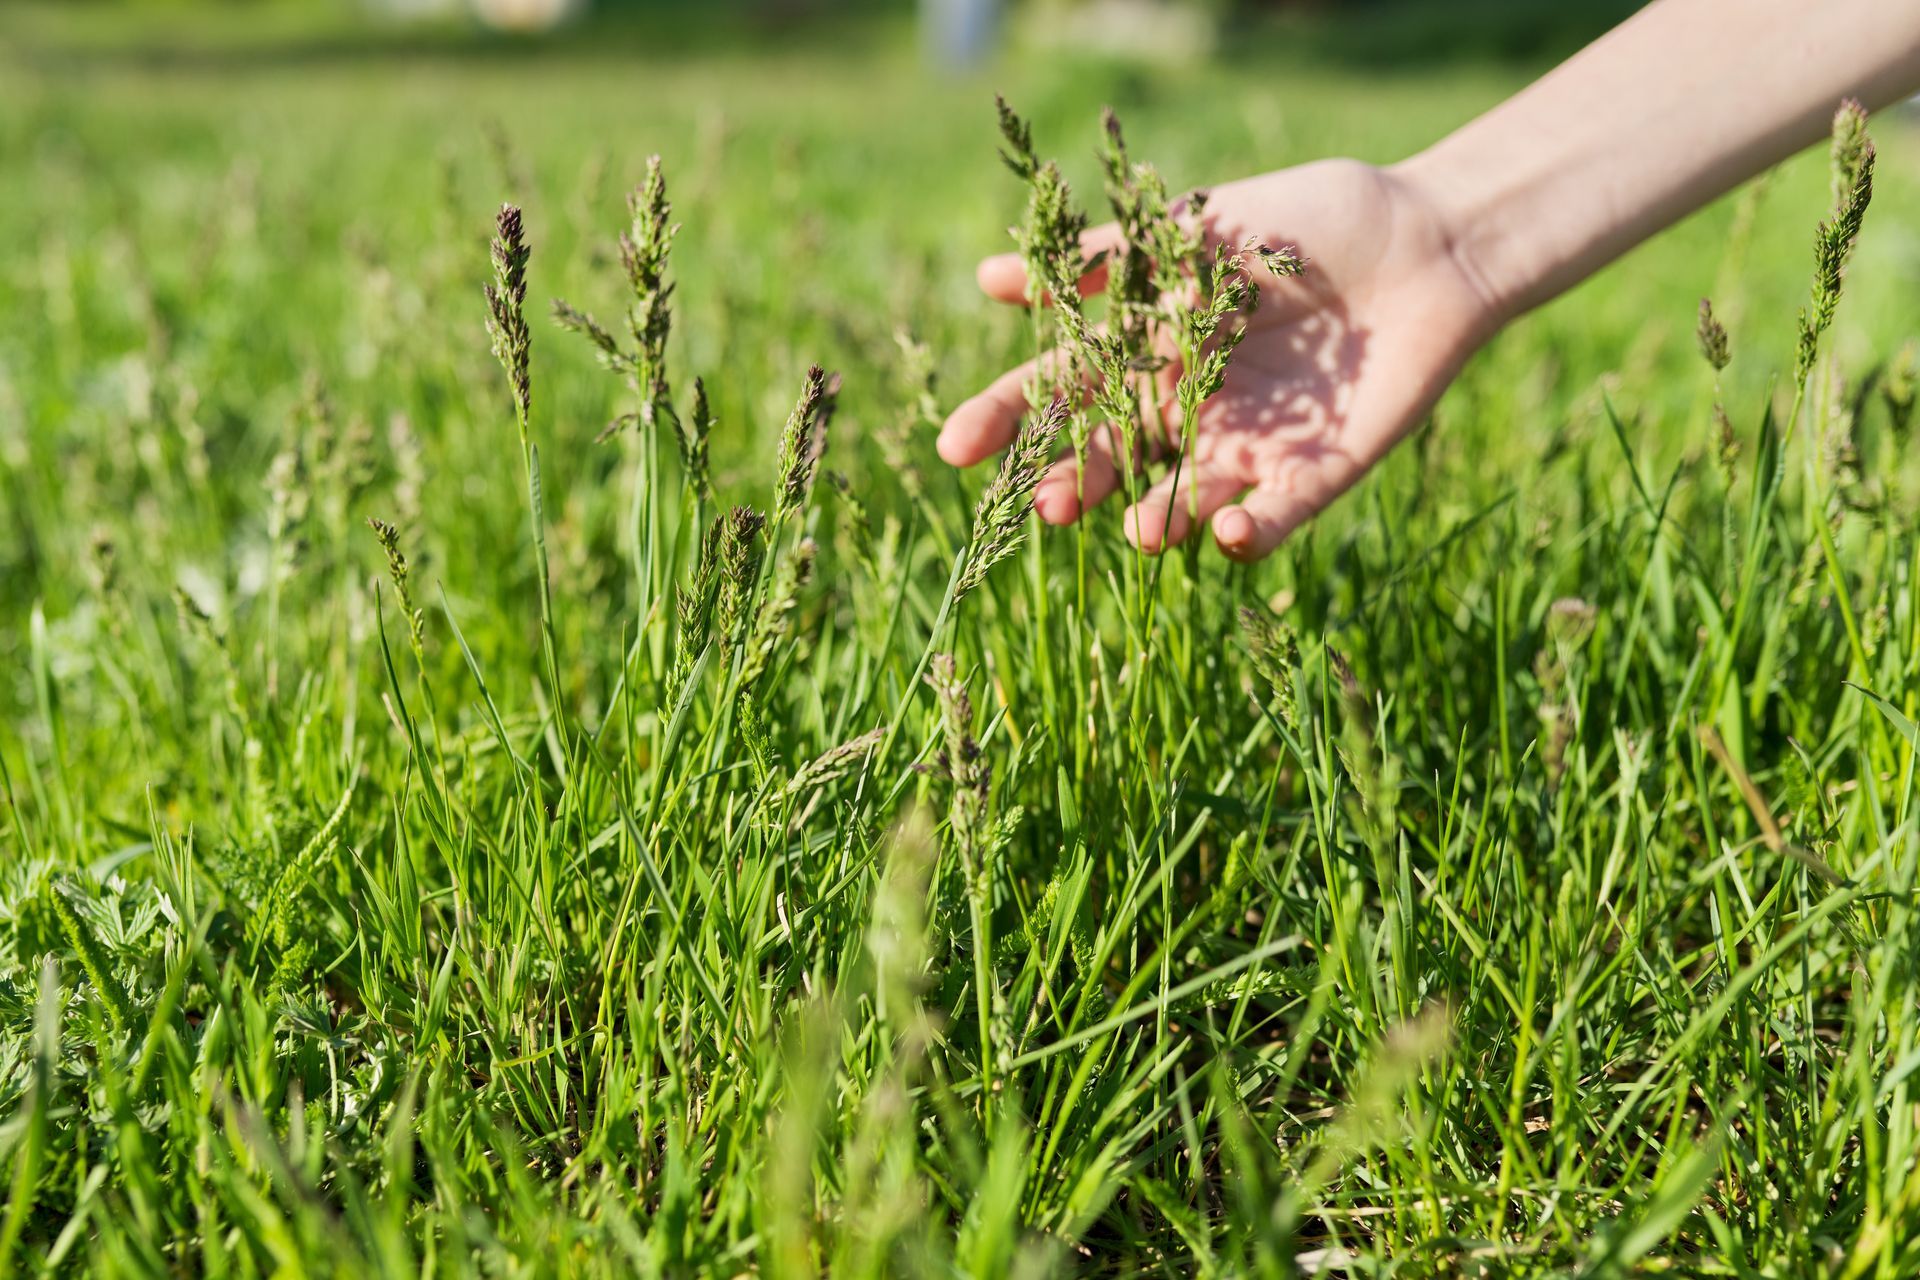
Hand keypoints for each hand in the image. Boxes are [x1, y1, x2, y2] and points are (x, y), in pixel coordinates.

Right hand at [937, 159, 1500, 560]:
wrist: (1428, 241)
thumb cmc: (1307, 224)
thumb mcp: (1195, 228)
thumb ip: (1103, 259)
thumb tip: (989, 279)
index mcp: (1147, 350)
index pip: (1061, 390)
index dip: (1008, 419)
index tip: (956, 448)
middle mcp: (1185, 408)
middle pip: (1112, 456)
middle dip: (1074, 482)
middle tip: (1043, 506)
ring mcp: (1247, 447)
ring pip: (1185, 498)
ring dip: (1157, 519)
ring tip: (1138, 531)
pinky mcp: (1313, 474)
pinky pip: (1275, 516)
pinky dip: (1251, 532)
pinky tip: (1225, 536)